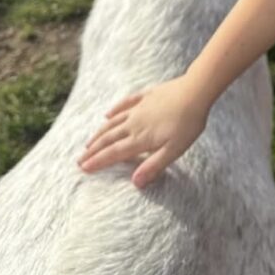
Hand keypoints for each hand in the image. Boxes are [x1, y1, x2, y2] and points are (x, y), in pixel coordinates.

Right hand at [78, 75, 209, 187]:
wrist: (196, 91)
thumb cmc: (188, 123)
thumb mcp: (174, 150)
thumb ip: (154, 166)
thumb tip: (135, 183)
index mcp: (141, 138)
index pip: (114, 153)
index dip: (98, 162)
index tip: (83, 168)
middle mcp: (135, 123)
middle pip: (109, 138)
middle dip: (93, 150)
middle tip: (79, 160)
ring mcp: (139, 107)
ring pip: (113, 122)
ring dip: (99, 133)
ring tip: (89, 142)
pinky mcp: (147, 95)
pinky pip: (125, 103)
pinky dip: (115, 110)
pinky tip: (108, 114)